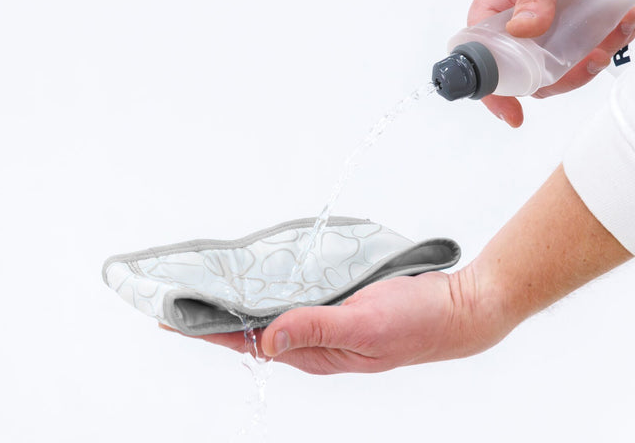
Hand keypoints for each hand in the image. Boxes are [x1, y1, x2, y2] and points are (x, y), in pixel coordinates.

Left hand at [168, 269, 511, 373]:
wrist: (459, 310)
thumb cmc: (417, 323)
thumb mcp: (364, 327)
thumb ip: (316, 329)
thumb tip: (267, 339)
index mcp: (315, 354)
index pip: (251, 343)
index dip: (212, 331)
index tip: (176, 318)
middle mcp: (316, 343)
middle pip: (257, 331)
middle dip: (220, 317)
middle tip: (187, 295)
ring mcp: (330, 326)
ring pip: (277, 315)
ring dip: (247, 303)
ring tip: (216, 287)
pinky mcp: (342, 308)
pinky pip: (300, 301)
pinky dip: (277, 291)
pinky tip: (268, 279)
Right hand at [467, 0, 634, 126]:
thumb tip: (524, 29)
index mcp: (494, 22)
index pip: (486, 67)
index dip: (496, 95)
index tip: (513, 115)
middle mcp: (518, 38)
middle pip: (530, 81)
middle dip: (563, 79)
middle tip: (590, 58)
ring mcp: (548, 41)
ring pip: (563, 75)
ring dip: (594, 62)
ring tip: (617, 31)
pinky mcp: (578, 37)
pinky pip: (592, 55)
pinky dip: (615, 43)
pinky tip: (628, 21)